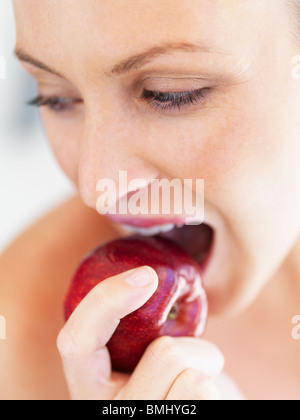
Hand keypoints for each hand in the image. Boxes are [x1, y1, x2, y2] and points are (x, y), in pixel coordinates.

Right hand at [57, 266, 225, 399]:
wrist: (198, 403)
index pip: (76, 342)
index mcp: (90, 385)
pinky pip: (208, 393)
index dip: (105, 301)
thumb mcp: (145, 344)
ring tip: (197, 379)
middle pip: (164, 356)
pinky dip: (218, 386)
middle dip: (187, 345)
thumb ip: (135, 318)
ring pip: (193, 379)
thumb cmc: (172, 370)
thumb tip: (147, 271)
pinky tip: (207, 397)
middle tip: (186, 356)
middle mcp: (108, 411)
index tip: (146, 274)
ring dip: (205, 366)